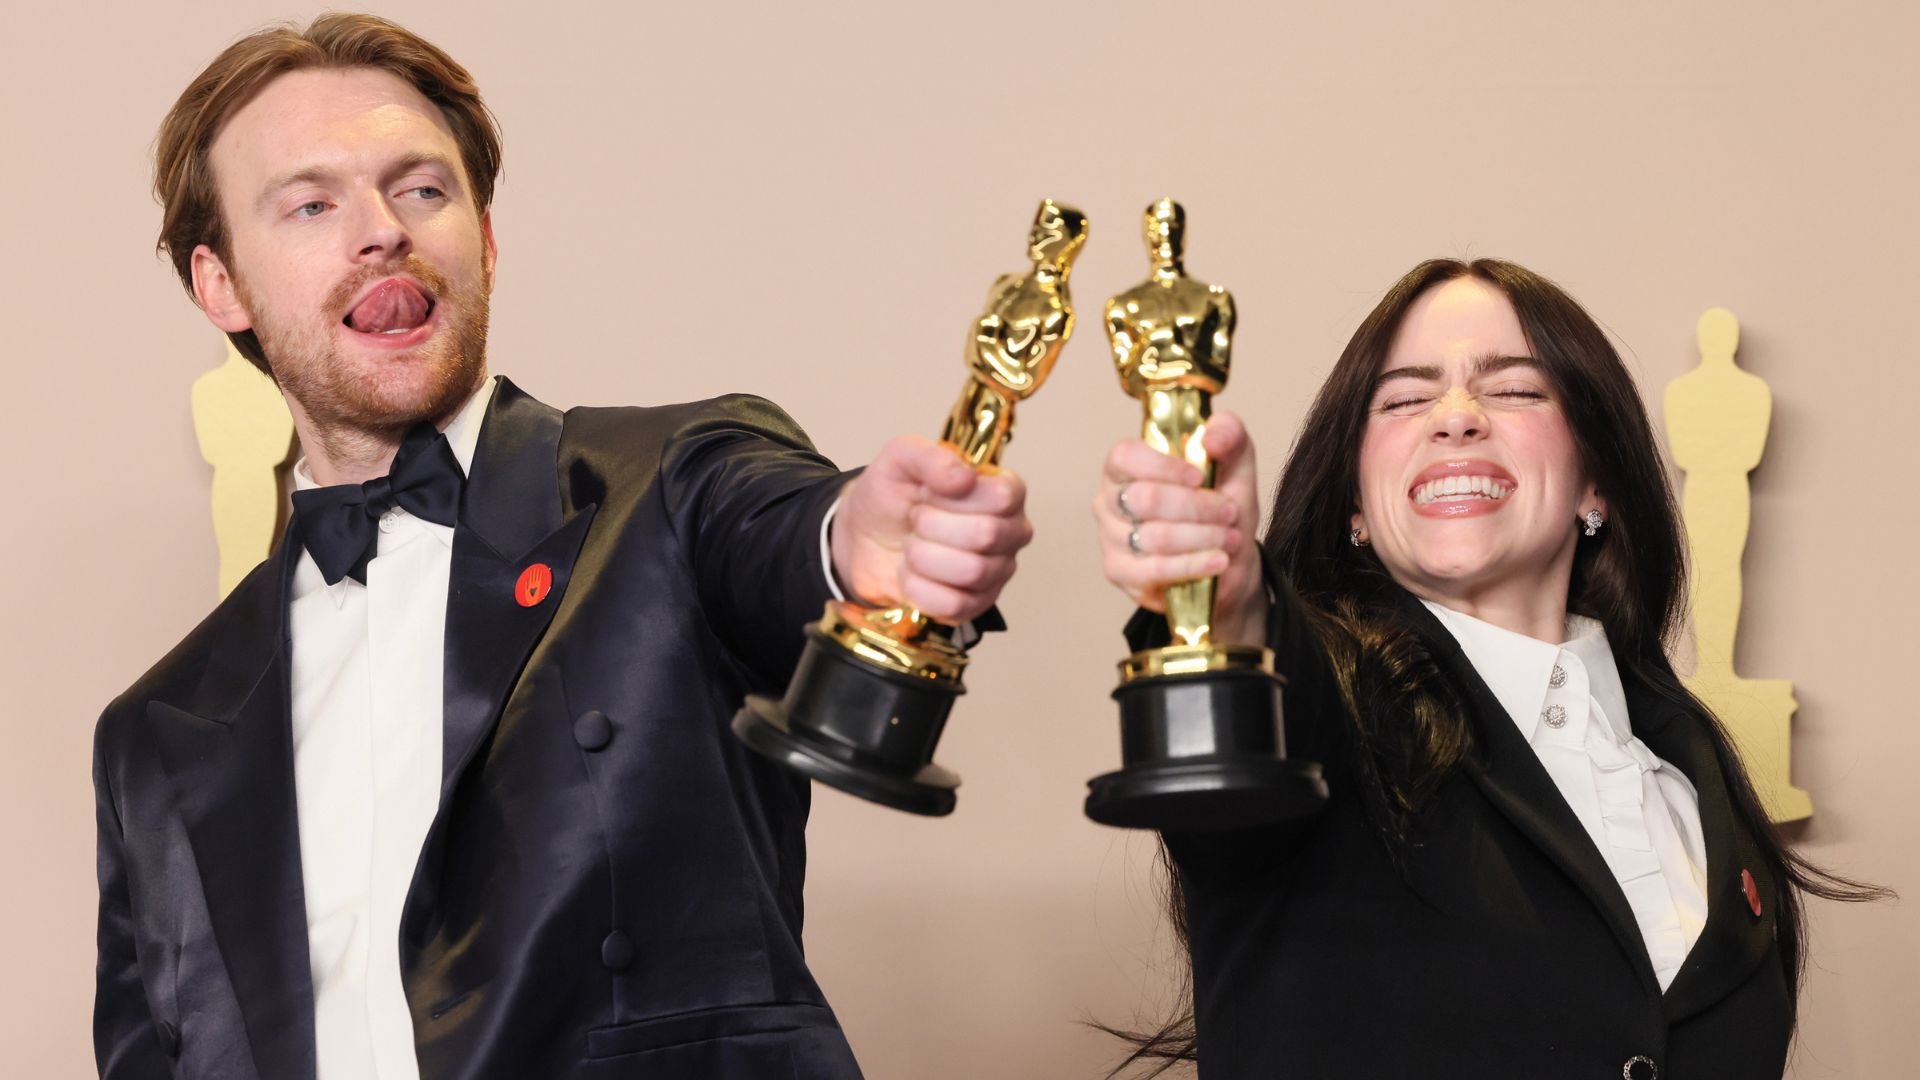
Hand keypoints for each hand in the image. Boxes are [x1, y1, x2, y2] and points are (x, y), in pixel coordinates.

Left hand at [832, 435, 1031, 623]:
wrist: (863, 539)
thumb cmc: (891, 497)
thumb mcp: (900, 459)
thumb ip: (930, 456)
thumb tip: (964, 478)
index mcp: (1003, 490)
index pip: (1001, 497)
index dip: (954, 497)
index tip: (928, 493)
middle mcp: (1009, 531)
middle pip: (987, 535)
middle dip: (932, 526)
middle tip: (916, 519)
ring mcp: (996, 571)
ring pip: (971, 572)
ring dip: (923, 557)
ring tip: (911, 546)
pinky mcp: (975, 605)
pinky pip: (955, 605)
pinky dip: (919, 589)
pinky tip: (911, 574)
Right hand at [1093, 409, 1268, 646]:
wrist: (1227, 559)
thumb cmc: (1220, 508)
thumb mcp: (1235, 465)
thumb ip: (1229, 435)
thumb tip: (1211, 438)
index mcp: (1127, 466)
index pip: (1125, 456)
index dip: (1164, 466)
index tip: (1199, 477)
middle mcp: (1110, 499)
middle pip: (1146, 499)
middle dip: (1198, 507)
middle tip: (1228, 512)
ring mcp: (1110, 537)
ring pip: (1156, 536)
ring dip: (1203, 537)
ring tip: (1229, 538)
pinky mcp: (1119, 572)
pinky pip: (1154, 570)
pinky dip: (1193, 565)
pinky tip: (1217, 561)